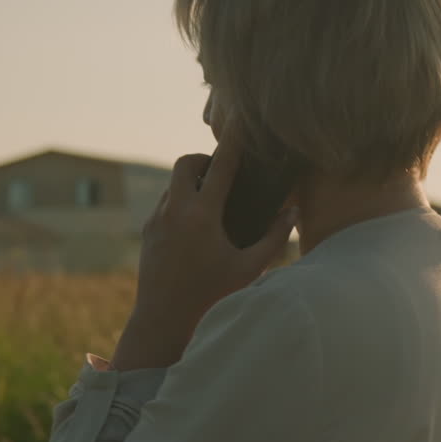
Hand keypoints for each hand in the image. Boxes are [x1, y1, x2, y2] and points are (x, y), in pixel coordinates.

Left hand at [116, 114, 297, 365]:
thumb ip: (273, 239)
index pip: (221, 166)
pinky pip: (165, 204)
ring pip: (172, 184)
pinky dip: (181, 202)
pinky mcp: (148, 232)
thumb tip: (292, 213)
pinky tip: (196, 224)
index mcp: (202, 215)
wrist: (163, 320)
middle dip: (204, 160)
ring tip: (213, 200)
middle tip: (223, 172)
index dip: (233, 142)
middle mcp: (176, 211)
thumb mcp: (249, 269)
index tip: (239, 121)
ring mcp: (157, 220)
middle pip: (185, 163)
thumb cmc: (211, 297)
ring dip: (192, 183)